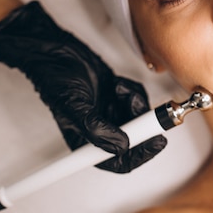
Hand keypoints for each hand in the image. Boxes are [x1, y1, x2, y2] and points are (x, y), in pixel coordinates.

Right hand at [0, 1, 165, 172]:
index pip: (115, 160)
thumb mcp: (74, 106)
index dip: (138, 156)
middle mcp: (100, 130)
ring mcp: (111, 113)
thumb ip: (96, 129)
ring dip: (135, 104)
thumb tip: (122, 146)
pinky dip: (132, 91)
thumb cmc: (56, 79)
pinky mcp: (118, 97)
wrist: (58, 52)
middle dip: (144, 128)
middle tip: (154, 119)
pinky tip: (117, 83)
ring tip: (119, 90)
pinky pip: (138, 100)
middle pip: (133, 141)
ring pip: (139, 118)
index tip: (155, 143)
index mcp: (86, 141)